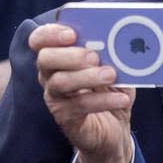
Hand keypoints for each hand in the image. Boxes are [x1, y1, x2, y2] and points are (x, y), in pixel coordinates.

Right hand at [29, 24, 134, 162]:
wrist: (115, 129)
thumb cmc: (113, 90)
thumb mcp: (117, 67)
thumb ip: (114, 52)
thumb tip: (121, 40)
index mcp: (60, 55)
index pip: (40, 40)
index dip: (51, 34)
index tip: (72, 34)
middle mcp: (51, 75)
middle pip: (45, 59)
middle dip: (69, 55)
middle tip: (94, 56)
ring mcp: (55, 97)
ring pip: (60, 82)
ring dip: (87, 77)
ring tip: (111, 75)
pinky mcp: (65, 117)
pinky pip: (79, 106)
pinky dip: (103, 100)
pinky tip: (122, 99)